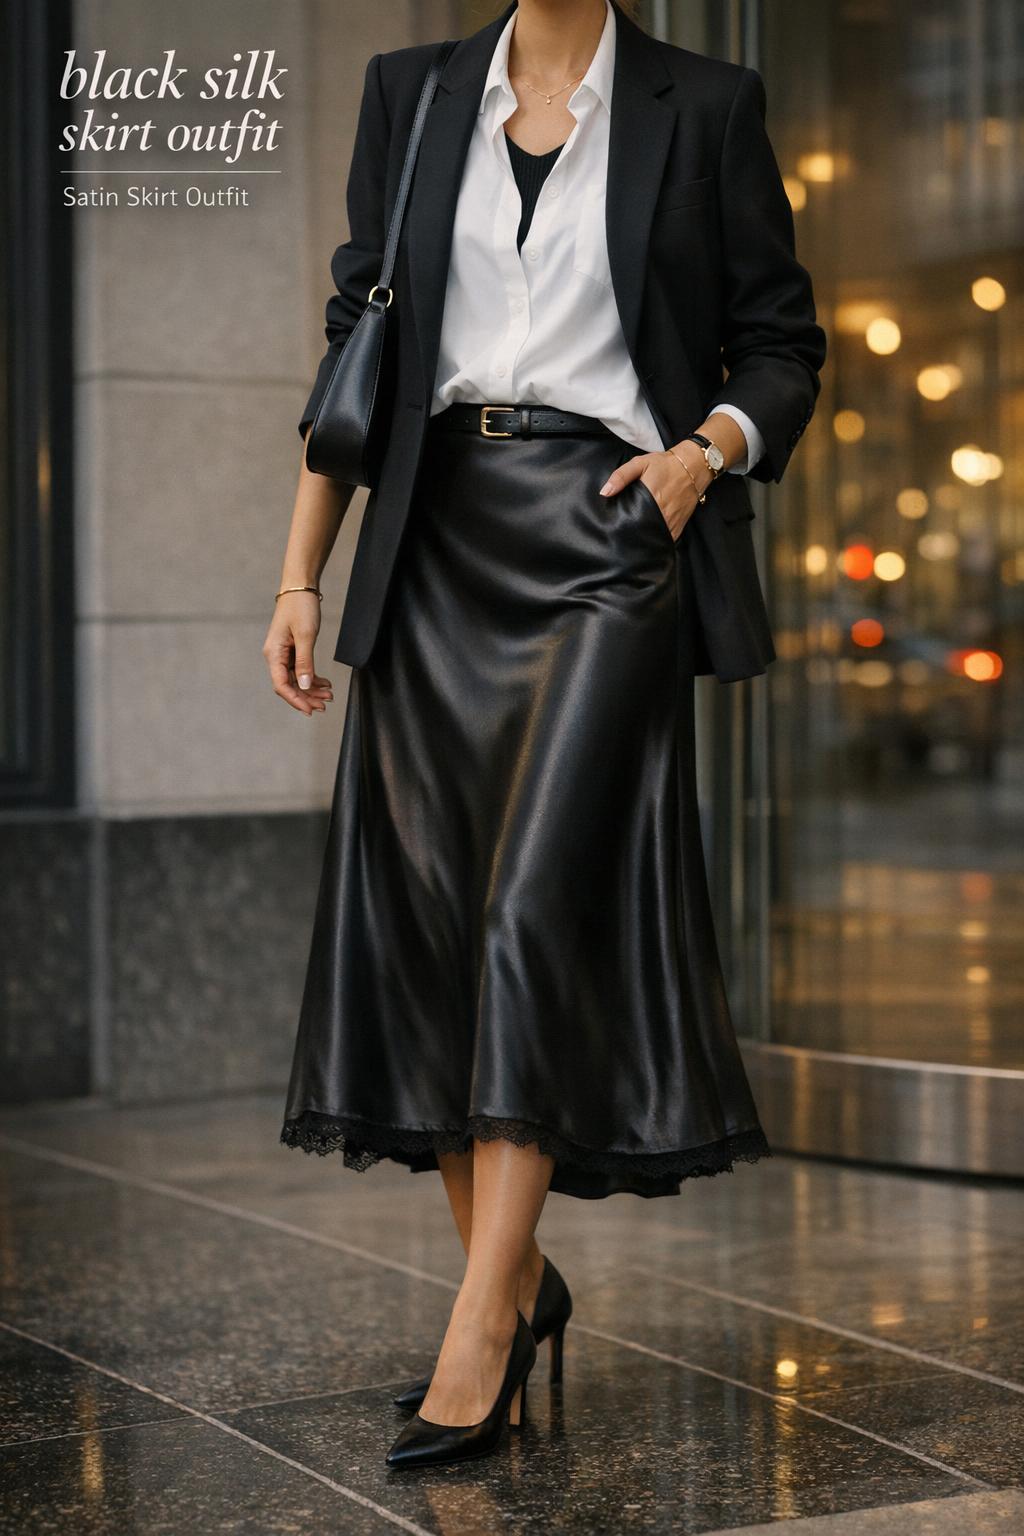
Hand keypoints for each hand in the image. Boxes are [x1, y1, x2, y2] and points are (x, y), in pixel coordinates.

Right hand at [263, 592, 334, 714]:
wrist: (300, 588)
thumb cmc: (300, 607)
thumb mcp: (306, 635)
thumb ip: (305, 662)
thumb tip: (305, 686)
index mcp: (273, 654)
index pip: (281, 685)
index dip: (296, 700)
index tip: (310, 710)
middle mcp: (275, 656)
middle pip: (289, 685)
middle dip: (307, 697)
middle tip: (325, 705)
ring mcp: (283, 654)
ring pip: (296, 680)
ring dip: (312, 690)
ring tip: (328, 696)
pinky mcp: (292, 650)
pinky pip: (301, 670)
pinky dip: (313, 678)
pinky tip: (325, 684)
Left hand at [599, 444, 710, 540]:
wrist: (693, 466)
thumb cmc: (664, 464)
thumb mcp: (640, 463)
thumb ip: (621, 476)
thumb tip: (604, 492)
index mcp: (649, 497)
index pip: (631, 520)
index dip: (621, 527)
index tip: (612, 530)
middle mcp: (661, 512)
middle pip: (642, 532)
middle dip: (631, 537)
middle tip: (619, 539)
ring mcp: (672, 520)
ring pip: (654, 538)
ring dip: (644, 541)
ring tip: (632, 544)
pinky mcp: (680, 524)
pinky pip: (667, 539)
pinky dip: (658, 542)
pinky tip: (649, 543)